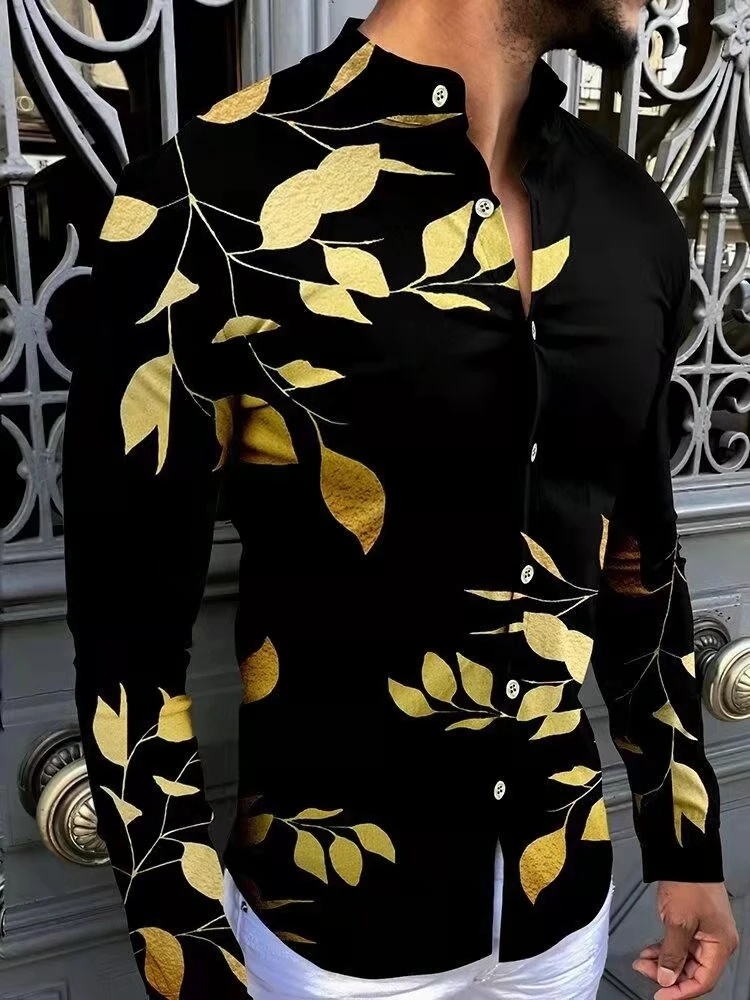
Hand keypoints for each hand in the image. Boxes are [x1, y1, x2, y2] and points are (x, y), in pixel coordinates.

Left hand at [632, 881, 737, 997]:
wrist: (684, 856)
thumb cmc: (688, 883)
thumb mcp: (678, 922)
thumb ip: (672, 954)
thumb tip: (666, 978)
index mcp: (720, 944)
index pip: (703, 981)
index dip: (680, 991)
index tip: (661, 994)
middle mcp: (716, 941)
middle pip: (693, 971)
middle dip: (668, 974)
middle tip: (645, 972)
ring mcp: (705, 932)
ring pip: (684, 959)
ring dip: (663, 961)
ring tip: (643, 961)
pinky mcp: (693, 924)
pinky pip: (680, 945)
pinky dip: (665, 949)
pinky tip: (650, 951)